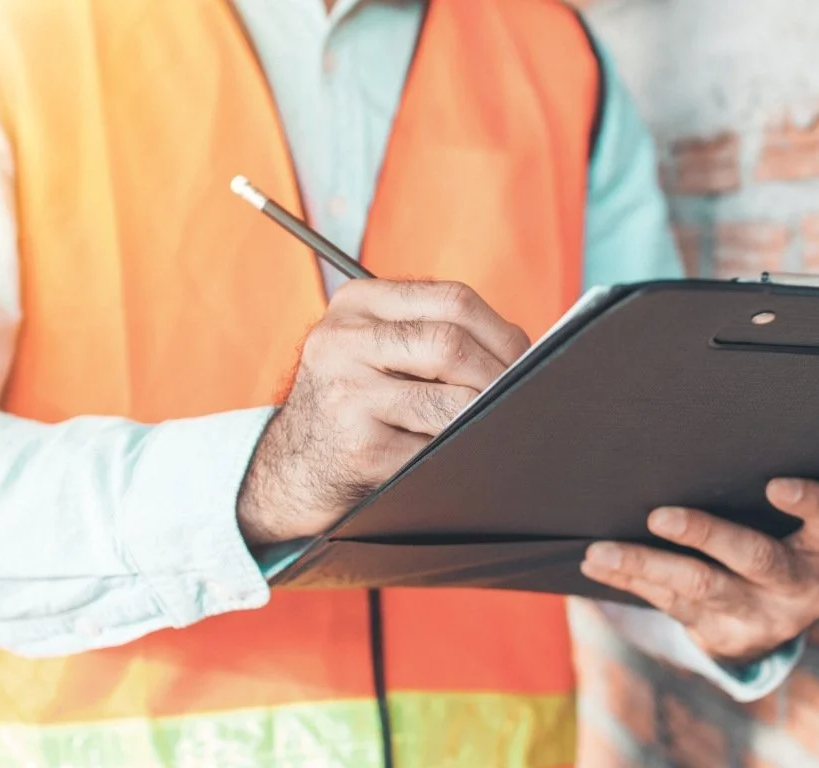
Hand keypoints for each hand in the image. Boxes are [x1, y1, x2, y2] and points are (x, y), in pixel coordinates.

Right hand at [238, 279, 529, 546]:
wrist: (293, 466)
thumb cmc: (355, 403)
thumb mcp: (375, 349)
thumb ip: (433, 333)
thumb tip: (526, 353)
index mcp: (355, 304)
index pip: (451, 299)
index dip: (502, 332)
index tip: (525, 359)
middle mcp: (341, 341)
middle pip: (451, 344)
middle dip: (499, 376)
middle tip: (519, 398)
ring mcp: (346, 394)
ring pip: (450, 402)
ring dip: (482, 418)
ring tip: (490, 425)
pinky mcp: (357, 446)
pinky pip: (435, 449)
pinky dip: (458, 453)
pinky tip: (457, 454)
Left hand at [580, 478, 818, 665]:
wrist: (773, 618)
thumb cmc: (779, 537)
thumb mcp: (793, 521)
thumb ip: (762, 487)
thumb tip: (695, 436)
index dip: (809, 502)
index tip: (776, 485)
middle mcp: (801, 587)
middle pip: (755, 558)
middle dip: (705, 535)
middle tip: (660, 516)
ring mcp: (761, 616)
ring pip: (700, 587)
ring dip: (645, 564)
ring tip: (602, 550)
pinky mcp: (721, 635)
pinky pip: (670, 604)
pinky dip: (630, 581)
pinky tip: (598, 565)